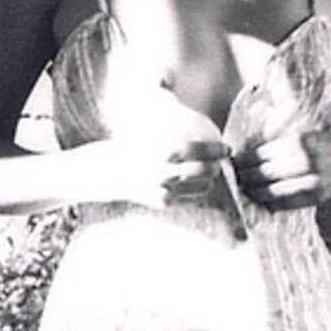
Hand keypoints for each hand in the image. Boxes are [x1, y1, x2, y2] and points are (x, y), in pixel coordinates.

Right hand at [74, 137, 234, 210]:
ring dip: (210, 179)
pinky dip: (198, 191)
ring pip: (202, 187)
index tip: (225, 148)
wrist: (104, 172)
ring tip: (210, 172)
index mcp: (163, 150)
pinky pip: (190, 198)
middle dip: (217, 166)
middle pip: (206, 171)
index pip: (201, 149)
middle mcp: (166, 171)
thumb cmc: (129, 147)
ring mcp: (164, 189)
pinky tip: (196, 184)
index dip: (218, 149)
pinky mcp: (162, 202)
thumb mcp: (151, 134)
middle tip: (220, 161)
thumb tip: (202, 128)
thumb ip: (176, 135)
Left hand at [233, 129, 330, 210]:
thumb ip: (284, 142)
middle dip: (245, 175)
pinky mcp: (315, 198)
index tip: (233, 160)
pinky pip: (286, 203)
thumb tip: (251, 153)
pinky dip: (270, 202)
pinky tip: (261, 198)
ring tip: (243, 188)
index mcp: (303, 142)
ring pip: (272, 190)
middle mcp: (307, 163)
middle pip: (264, 172)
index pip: (263, 153)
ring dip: (254, 191)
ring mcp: (312, 183)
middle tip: (233, 176)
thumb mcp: (309, 133)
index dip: (244, 159)